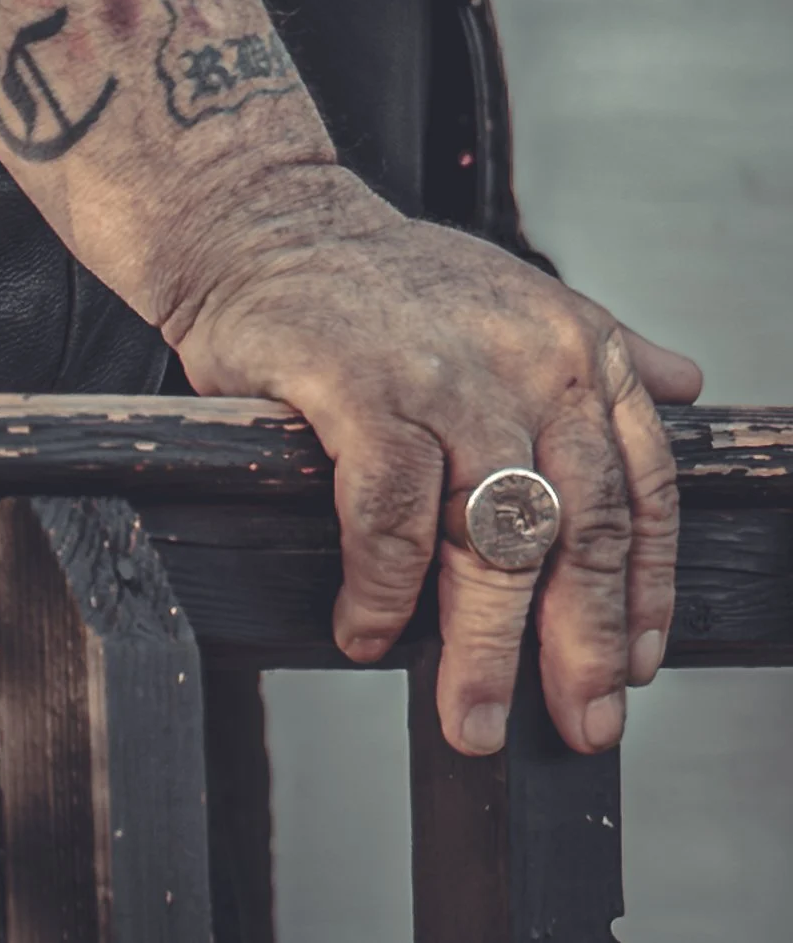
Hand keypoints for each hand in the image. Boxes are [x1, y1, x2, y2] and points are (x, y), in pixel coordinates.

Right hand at [166, 169, 701, 754]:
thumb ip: (603, 347)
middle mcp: (527, 365)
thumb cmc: (379, 275)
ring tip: (470, 718)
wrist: (260, 222)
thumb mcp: (515, 294)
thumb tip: (687, 384)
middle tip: (580, 725)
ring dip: (482, 645)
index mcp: (575, 350)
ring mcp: (446, 378)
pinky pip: (391, 517)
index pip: (640, 489)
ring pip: (490, 538)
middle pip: (576, 530)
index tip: (639, 668)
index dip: (645, 589)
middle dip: (580, 644)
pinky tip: (368, 632)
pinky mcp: (361, 389)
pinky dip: (385, 589)